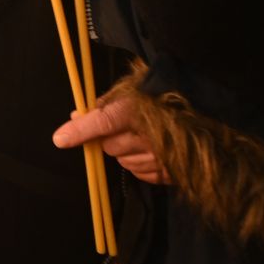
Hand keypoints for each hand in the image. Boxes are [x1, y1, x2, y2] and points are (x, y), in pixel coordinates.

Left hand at [53, 97, 170, 184]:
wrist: (203, 112)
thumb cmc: (163, 97)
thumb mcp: (134, 90)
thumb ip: (104, 104)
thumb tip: (75, 116)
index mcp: (141, 109)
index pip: (105, 121)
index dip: (81, 130)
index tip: (60, 139)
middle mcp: (149, 136)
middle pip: (109, 146)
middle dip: (109, 139)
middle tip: (122, 128)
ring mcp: (160, 158)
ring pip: (122, 161)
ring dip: (125, 152)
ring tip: (142, 137)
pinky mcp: (168, 174)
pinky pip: (138, 173)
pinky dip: (139, 163)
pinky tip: (152, 150)